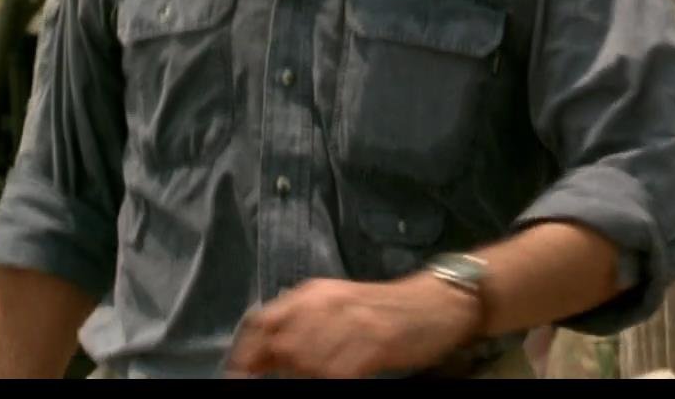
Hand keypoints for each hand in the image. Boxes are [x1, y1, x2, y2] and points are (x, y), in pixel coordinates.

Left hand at [225, 274, 480, 378]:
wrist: (437, 302)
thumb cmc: (387, 310)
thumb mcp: (338, 306)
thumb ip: (302, 324)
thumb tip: (264, 357)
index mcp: (311, 294)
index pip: (260, 323)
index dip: (244, 354)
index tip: (237, 376)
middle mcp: (323, 304)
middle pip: (279, 346)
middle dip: (273, 370)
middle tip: (273, 381)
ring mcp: (348, 323)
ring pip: (304, 364)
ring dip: (303, 376)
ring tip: (316, 378)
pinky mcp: (372, 343)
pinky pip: (335, 374)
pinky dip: (327, 379)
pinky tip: (337, 379)